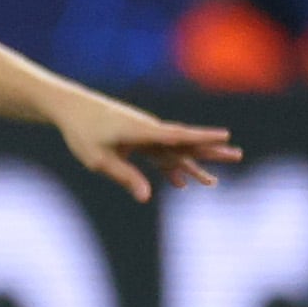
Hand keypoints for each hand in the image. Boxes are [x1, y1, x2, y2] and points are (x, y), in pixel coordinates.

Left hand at [57, 94, 241, 202]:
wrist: (70, 109)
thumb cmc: (82, 132)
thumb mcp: (99, 159)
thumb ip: (125, 177)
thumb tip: (146, 197)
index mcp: (142, 132)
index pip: (178, 135)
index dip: (202, 136)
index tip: (226, 135)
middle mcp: (148, 131)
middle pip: (185, 143)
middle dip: (211, 151)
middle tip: (238, 155)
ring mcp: (144, 135)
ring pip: (173, 152)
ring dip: (192, 166)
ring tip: (212, 182)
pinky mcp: (136, 138)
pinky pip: (158, 154)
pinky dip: (169, 167)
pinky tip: (179, 183)